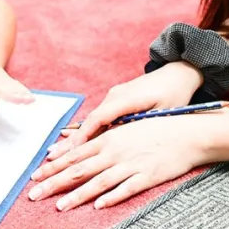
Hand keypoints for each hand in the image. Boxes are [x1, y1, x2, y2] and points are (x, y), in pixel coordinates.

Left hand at [29, 115, 215, 209]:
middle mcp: (115, 151)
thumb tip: (81, 148)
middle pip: (79, 169)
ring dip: (77, 195)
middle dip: (54, 183)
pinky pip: (125, 189)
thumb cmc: (155, 130)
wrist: (186, 134)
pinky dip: (110, 197)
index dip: (53, 166)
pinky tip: (97, 206)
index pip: (74, 154)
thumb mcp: (126, 129)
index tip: (36, 176)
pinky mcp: (146, 176)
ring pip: (98, 182)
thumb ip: (104, 140)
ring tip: (59, 206)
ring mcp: (130, 164)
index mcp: (109, 139)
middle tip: (34, 194)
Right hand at [52, 62, 202, 153]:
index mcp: (126, 98)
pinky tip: (72, 141)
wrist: (178, 73)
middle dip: (71, 140)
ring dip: (76, 137)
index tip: (70, 152)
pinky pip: (99, 117)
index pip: (99, 119)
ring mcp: (114, 96)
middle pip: (90, 120)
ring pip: (92, 120)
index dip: (83, 136)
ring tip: (56, 153)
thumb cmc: (174, 95)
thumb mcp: (162, 112)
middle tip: (50, 156)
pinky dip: (87, 130)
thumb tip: (121, 141)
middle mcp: (115, 95)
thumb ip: (140, 125)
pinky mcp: (117, 99)